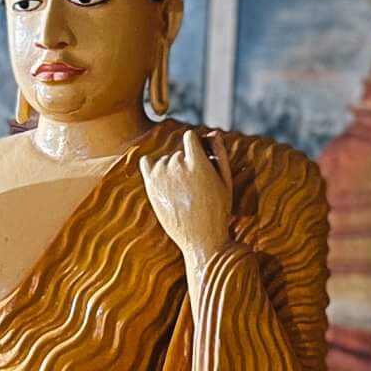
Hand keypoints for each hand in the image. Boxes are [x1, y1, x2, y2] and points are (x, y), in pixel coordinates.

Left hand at [140, 128, 233, 267]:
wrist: (201, 238)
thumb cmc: (218, 210)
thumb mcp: (225, 181)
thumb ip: (219, 154)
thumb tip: (213, 133)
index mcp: (197, 161)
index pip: (190, 137)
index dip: (197, 146)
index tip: (201, 159)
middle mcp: (177, 164)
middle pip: (179, 152)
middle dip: (187, 162)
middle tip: (196, 184)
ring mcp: (161, 175)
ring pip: (165, 160)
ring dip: (172, 168)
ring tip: (183, 190)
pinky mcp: (150, 185)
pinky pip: (146, 162)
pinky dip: (152, 166)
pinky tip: (162, 178)